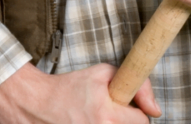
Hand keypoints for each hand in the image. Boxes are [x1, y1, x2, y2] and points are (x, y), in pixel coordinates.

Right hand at [0, 62, 159, 122]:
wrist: (34, 103)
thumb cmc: (70, 86)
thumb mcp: (105, 73)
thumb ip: (139, 84)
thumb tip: (156, 110)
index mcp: (105, 116)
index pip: (142, 122)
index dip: (137, 111)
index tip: (125, 105)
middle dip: (127, 121)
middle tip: (111, 112)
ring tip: (99, 118)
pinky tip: (89, 121)